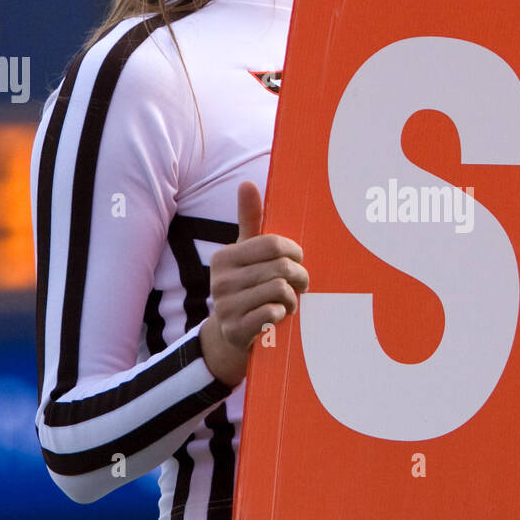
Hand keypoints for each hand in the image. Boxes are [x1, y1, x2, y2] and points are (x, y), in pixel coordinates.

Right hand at [199, 181, 309, 386]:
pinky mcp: (235, 331)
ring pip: (280, 291)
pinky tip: (277, 316)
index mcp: (225, 257)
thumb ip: (250, 220)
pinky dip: (281, 315)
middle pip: (281, 268)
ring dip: (292, 299)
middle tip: (300, 285)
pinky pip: (272, 314)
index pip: (273, 244)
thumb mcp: (246, 254)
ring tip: (288, 302)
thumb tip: (247, 183)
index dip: (294, 253)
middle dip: (299, 277)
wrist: (229, 335)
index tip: (298, 261)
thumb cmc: (246, 287)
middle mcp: (220, 281)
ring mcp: (226, 307)